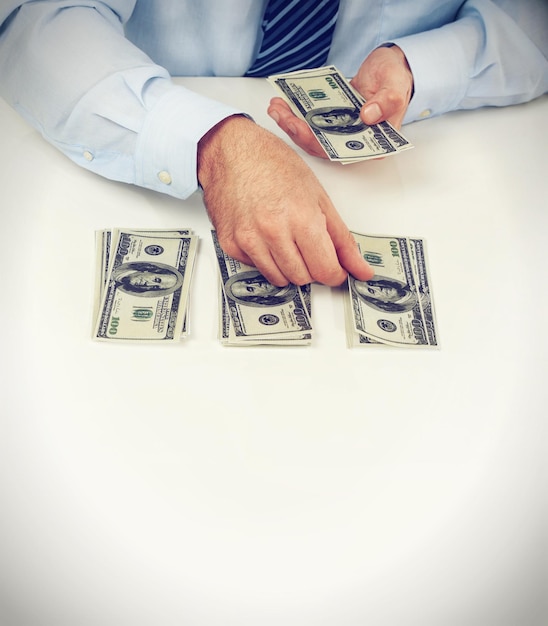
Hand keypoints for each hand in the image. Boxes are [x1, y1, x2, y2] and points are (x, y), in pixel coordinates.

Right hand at [197, 115, 372, 286]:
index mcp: (301, 218)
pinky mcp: (231, 245)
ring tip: (288, 240)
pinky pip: (258, 269)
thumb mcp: (319, 197)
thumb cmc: (274, 165)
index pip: (325, 271)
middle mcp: (273, 232)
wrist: (231, 152)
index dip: (335, 273)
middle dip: (312, 267)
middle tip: (309, 245)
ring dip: (290, 267)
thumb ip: (342, 239)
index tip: (336, 269)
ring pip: (280, 279)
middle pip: (303, 278)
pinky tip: (266, 237)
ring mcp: (249, 241)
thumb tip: (360, 269)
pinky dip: (267, 260)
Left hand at [267, 45, 413, 155]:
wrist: (391, 66)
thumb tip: (368, 115)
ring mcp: (341, 132)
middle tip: (279, 113)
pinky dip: (296, 113)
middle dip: (296, 130)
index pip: (341, 152)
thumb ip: (386, 102)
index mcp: (372, 144)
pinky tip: (283, 102)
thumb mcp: (395, 87)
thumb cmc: (397, 78)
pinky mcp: (332, 120)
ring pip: (312, 134)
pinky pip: (311, 121)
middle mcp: (354, 142)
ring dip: (291, 122)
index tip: (300, 128)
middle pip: (321, 145)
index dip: (318, 144)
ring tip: (276, 106)